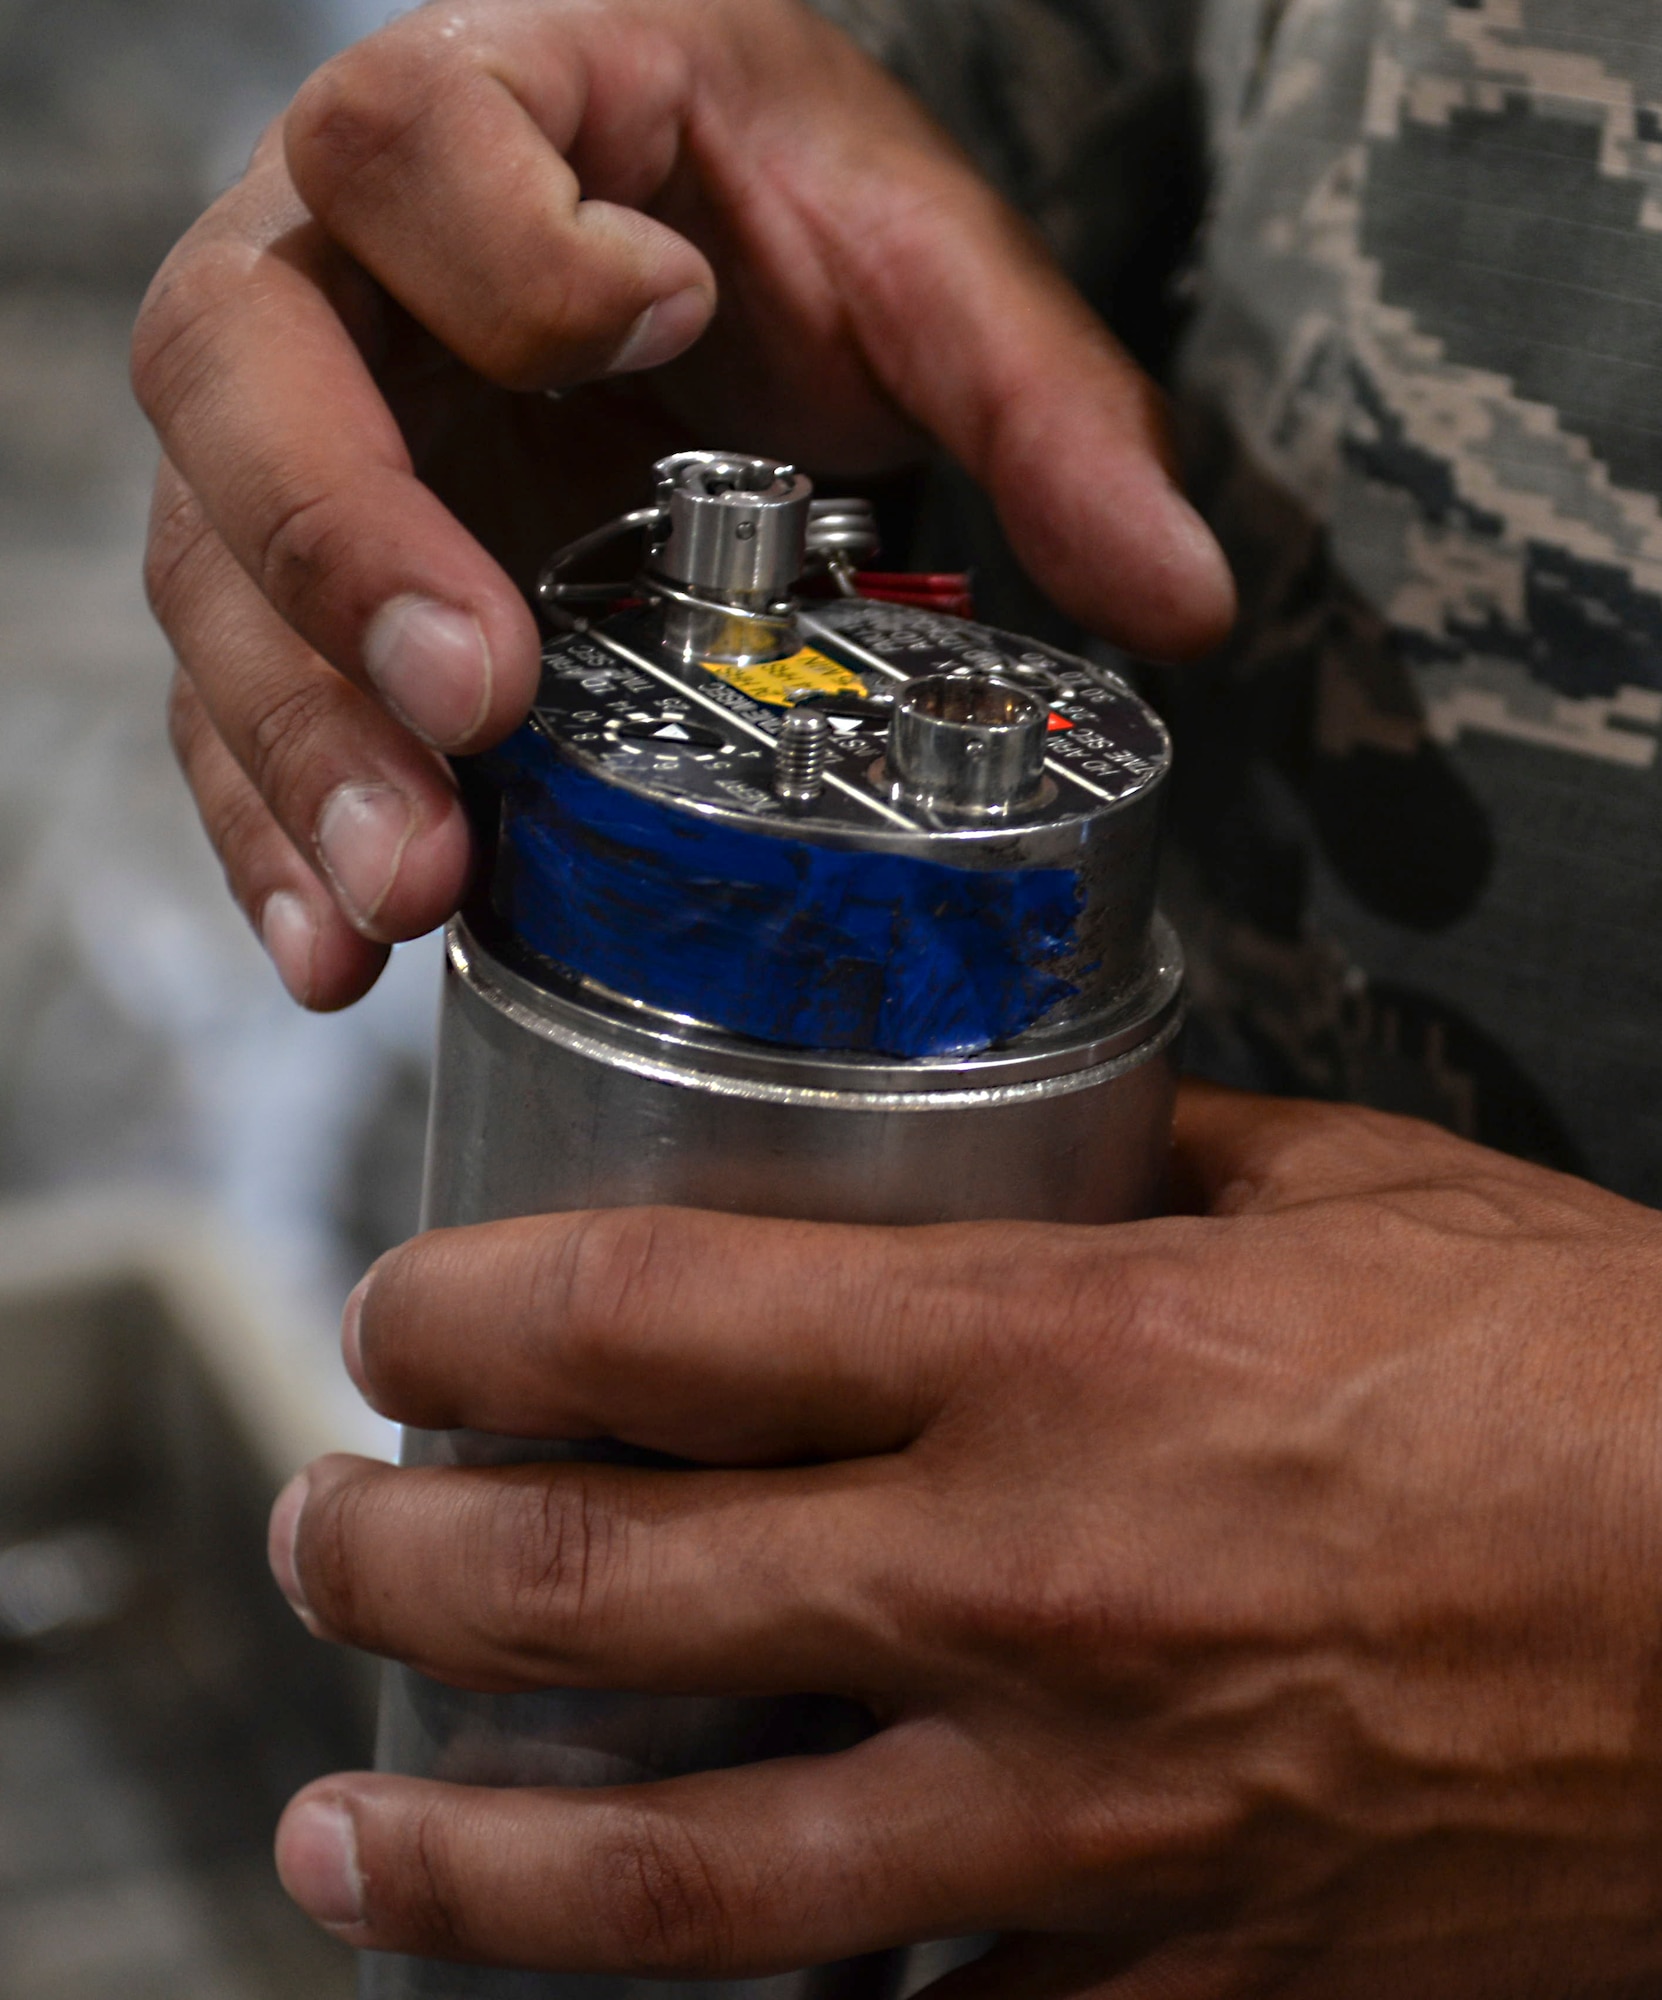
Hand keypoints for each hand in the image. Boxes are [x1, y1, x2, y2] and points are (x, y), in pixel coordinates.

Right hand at [132, 0, 1233, 1013]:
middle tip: (472, 702)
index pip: (411, 137)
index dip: (502, 240)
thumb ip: (1040, 401)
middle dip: (345, 545)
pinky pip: (236, 711)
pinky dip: (281, 836)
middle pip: (238, 373)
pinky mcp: (309, 600)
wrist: (684, 264)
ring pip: (216, 575)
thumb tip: (1179, 595)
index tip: (645, 324)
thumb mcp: (917, 264)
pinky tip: (342, 947)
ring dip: (301, 748)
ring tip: (410, 888)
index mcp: (486, 117)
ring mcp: (300, 447)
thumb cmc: (768, 222)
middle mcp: (342, 278)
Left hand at [266, 1083, 1661, 1996]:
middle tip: (317, 1533)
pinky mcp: (1178, 1968)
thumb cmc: (1607, 1384)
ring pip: (690, 1883)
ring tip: (348, 1839)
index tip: (404, 1317)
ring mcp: (1087, 1814)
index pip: (660, 1322)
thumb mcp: (1371, 1196)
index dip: (475, 1313)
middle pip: (603, 1598)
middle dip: (400, 1568)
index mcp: (1070, 1353)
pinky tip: (681, 1994)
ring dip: (474, 1861)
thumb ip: (1163, 1163)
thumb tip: (1038, 1140)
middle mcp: (1029, 1587)